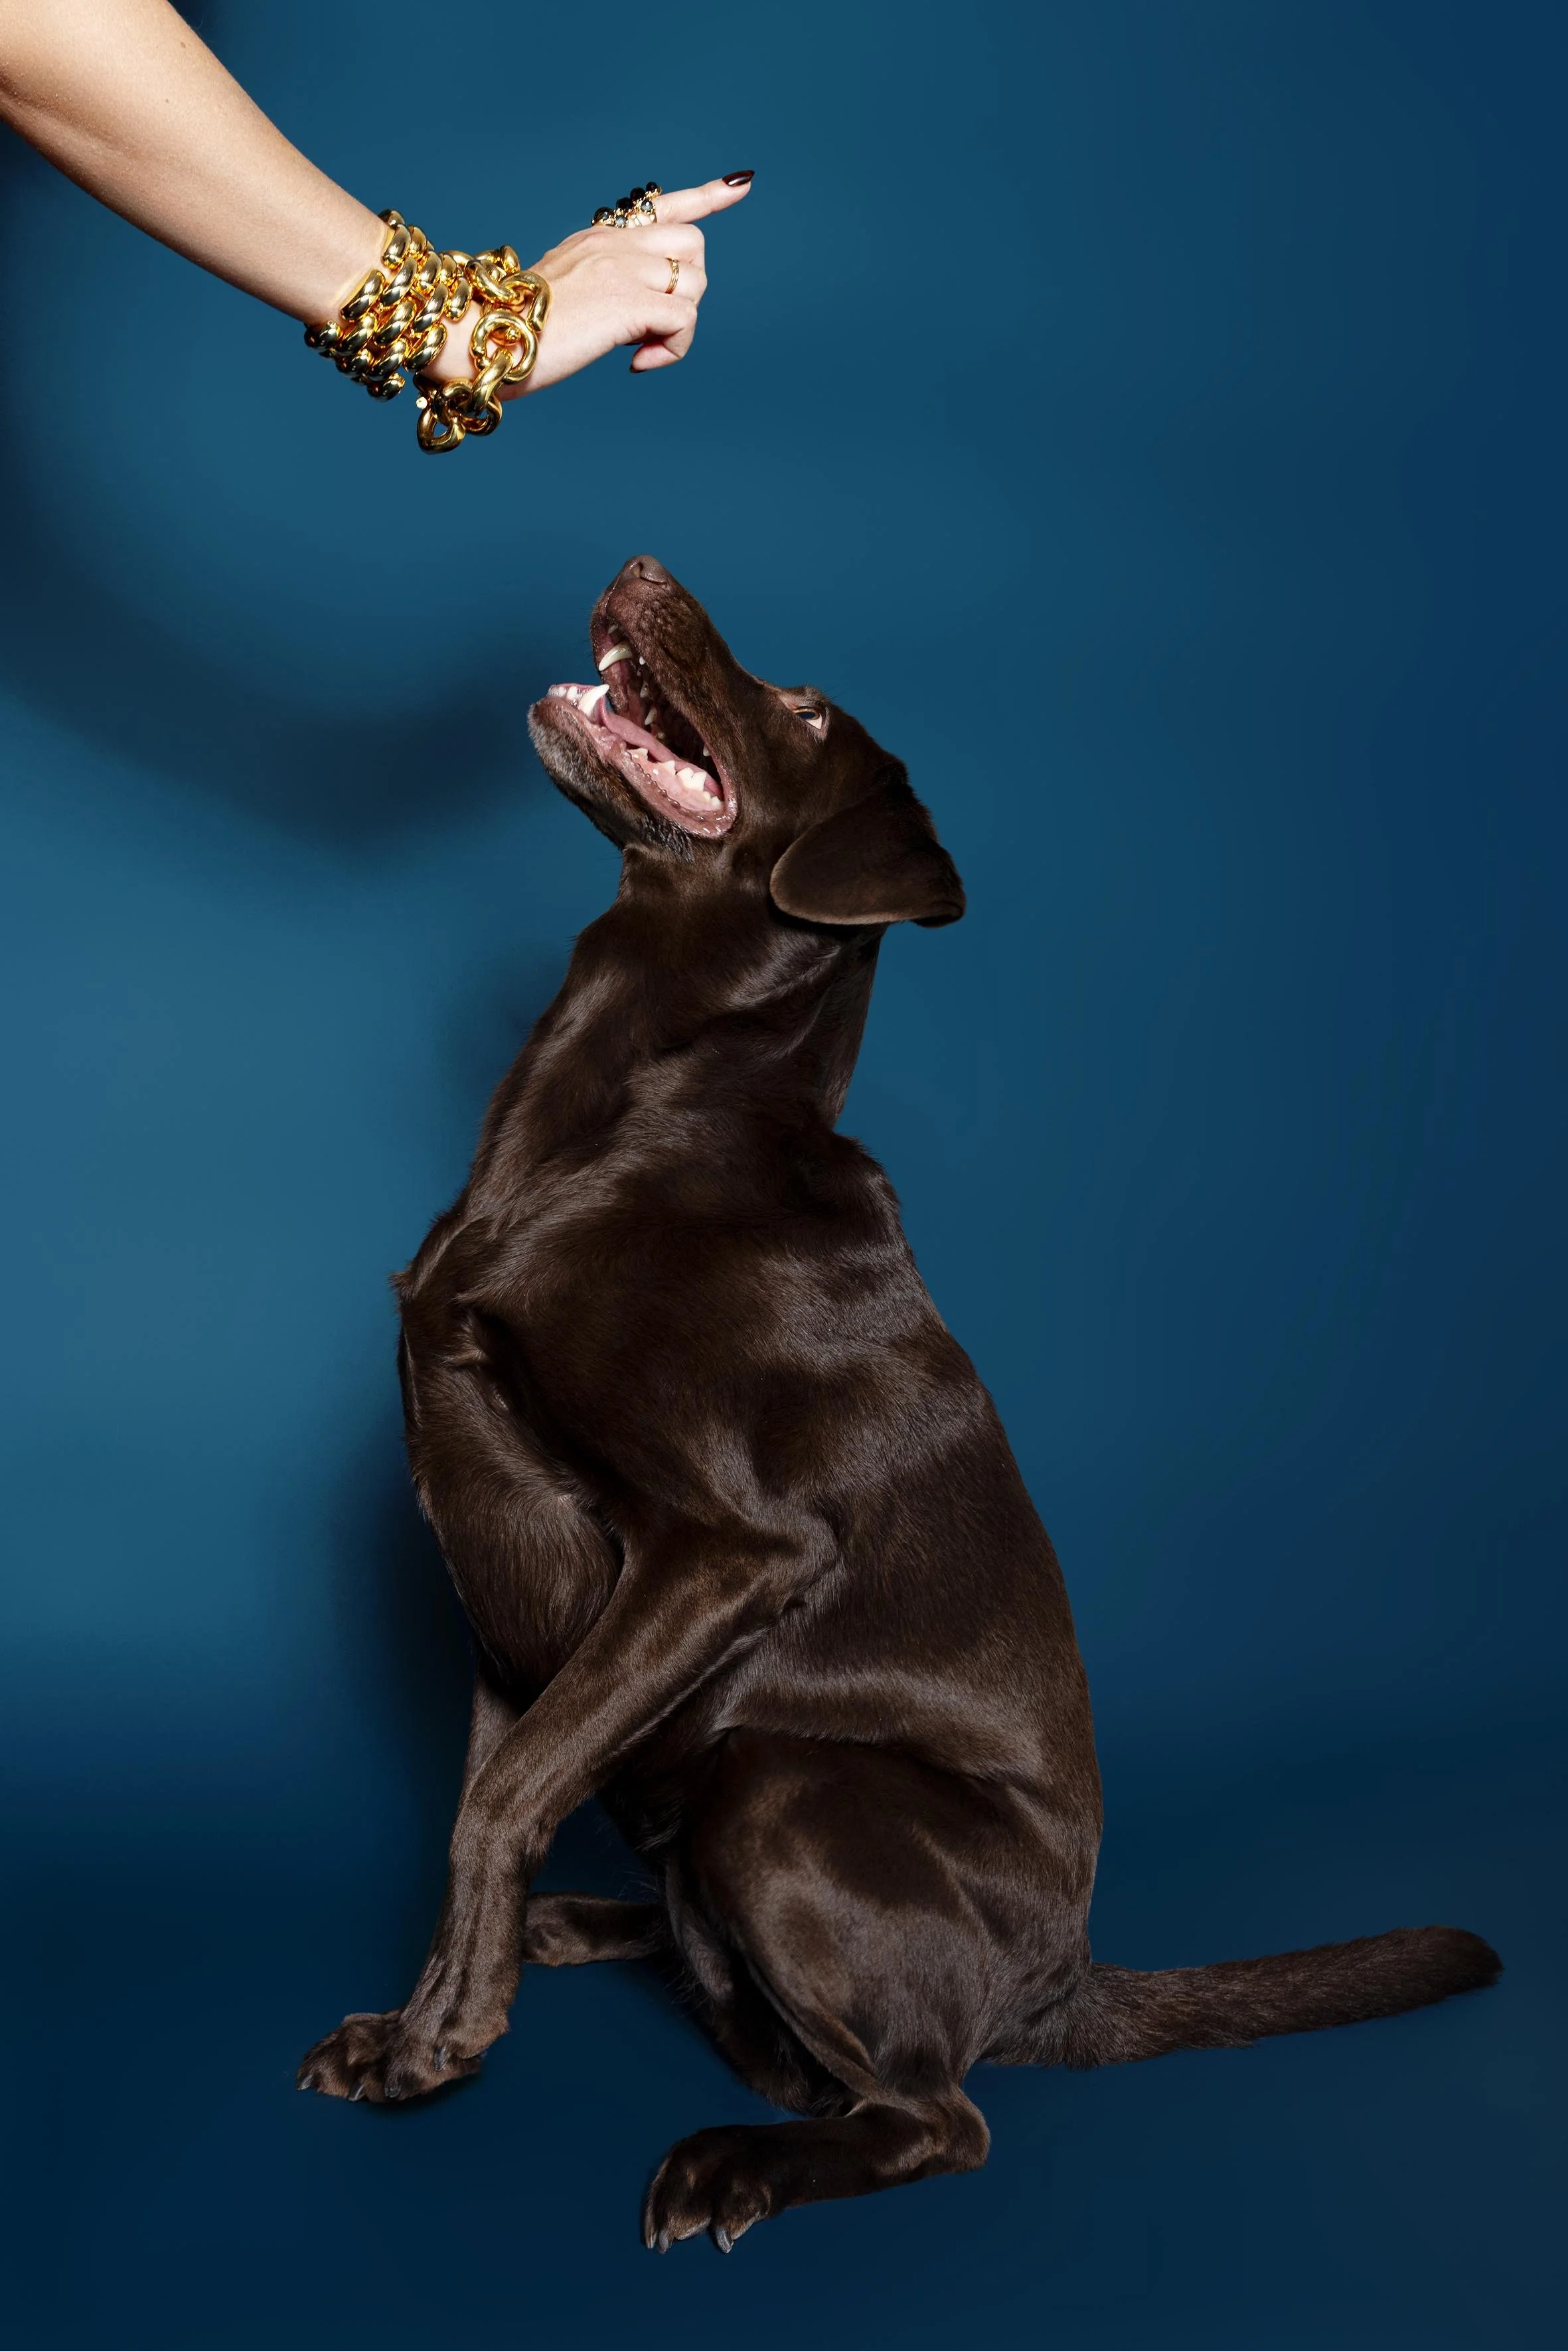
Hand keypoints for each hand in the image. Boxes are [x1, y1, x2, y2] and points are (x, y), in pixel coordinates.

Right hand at [420, 173, 752, 400]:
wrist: (479, 337)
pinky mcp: (625, 302)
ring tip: (639, 348)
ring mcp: (621, 267)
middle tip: (650, 326)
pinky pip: (683, 321)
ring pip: (694, 284)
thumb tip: (634, 319)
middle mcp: (614, 242)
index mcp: (598, 238)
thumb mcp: (563, 295)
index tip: (739, 186)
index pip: (664, 205)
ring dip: (678, 327)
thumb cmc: (508, 330)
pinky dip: (672, 350)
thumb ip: (601, 288)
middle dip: (686, 290)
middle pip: (693, 247)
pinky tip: (637, 364)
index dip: (706, 197)